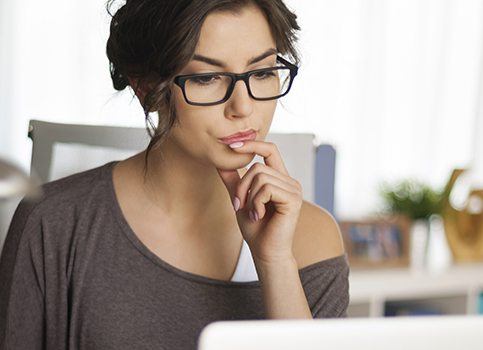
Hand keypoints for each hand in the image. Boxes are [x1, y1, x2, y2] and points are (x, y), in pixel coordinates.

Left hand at [216, 140, 302, 263]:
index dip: (252, 144)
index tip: (232, 145)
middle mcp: (290, 181)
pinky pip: (266, 189)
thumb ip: (233, 180)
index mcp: (279, 179)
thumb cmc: (255, 228)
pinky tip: (259, 216)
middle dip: (242, 187)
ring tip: (252, 213)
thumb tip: (220, 160)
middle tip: (239, 206)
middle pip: (257, 167)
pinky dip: (256, 203)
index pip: (270, 149)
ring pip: (260, 177)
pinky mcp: (293, 199)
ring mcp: (294, 189)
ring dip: (248, 197)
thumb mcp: (240, 199)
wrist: (265, 252)